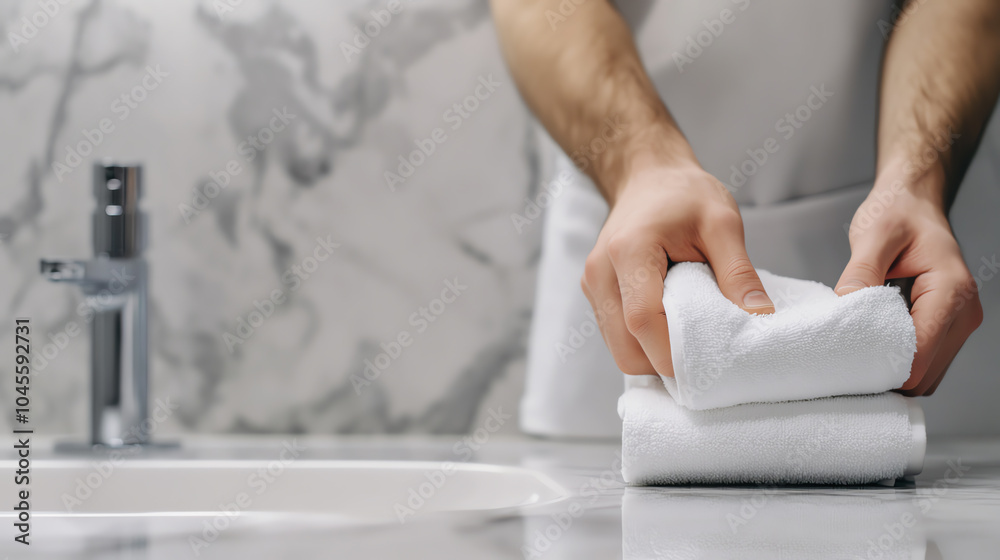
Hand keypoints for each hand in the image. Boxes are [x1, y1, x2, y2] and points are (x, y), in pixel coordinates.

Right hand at [581, 163, 774, 376]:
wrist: (648, 176)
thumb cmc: (684, 193)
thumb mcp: (722, 222)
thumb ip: (739, 272)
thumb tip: (759, 318)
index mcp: (629, 251)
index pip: (643, 322)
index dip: (675, 353)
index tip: (713, 365)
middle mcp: (600, 273)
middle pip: (626, 348)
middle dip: (666, 363)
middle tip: (708, 358)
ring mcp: (593, 286)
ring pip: (620, 350)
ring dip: (655, 356)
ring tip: (692, 338)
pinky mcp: (596, 295)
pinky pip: (618, 339)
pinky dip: (645, 345)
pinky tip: (673, 327)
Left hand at [835, 163, 982, 395]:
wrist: (913, 203)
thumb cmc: (899, 213)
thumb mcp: (874, 234)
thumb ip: (861, 272)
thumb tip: (846, 307)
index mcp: (951, 290)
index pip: (920, 354)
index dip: (883, 367)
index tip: (848, 364)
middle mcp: (963, 312)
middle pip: (925, 374)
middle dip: (885, 374)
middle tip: (844, 364)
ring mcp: (958, 324)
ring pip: (926, 375)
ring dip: (892, 371)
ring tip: (857, 354)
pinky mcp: (946, 328)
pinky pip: (924, 362)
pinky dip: (899, 363)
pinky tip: (873, 347)